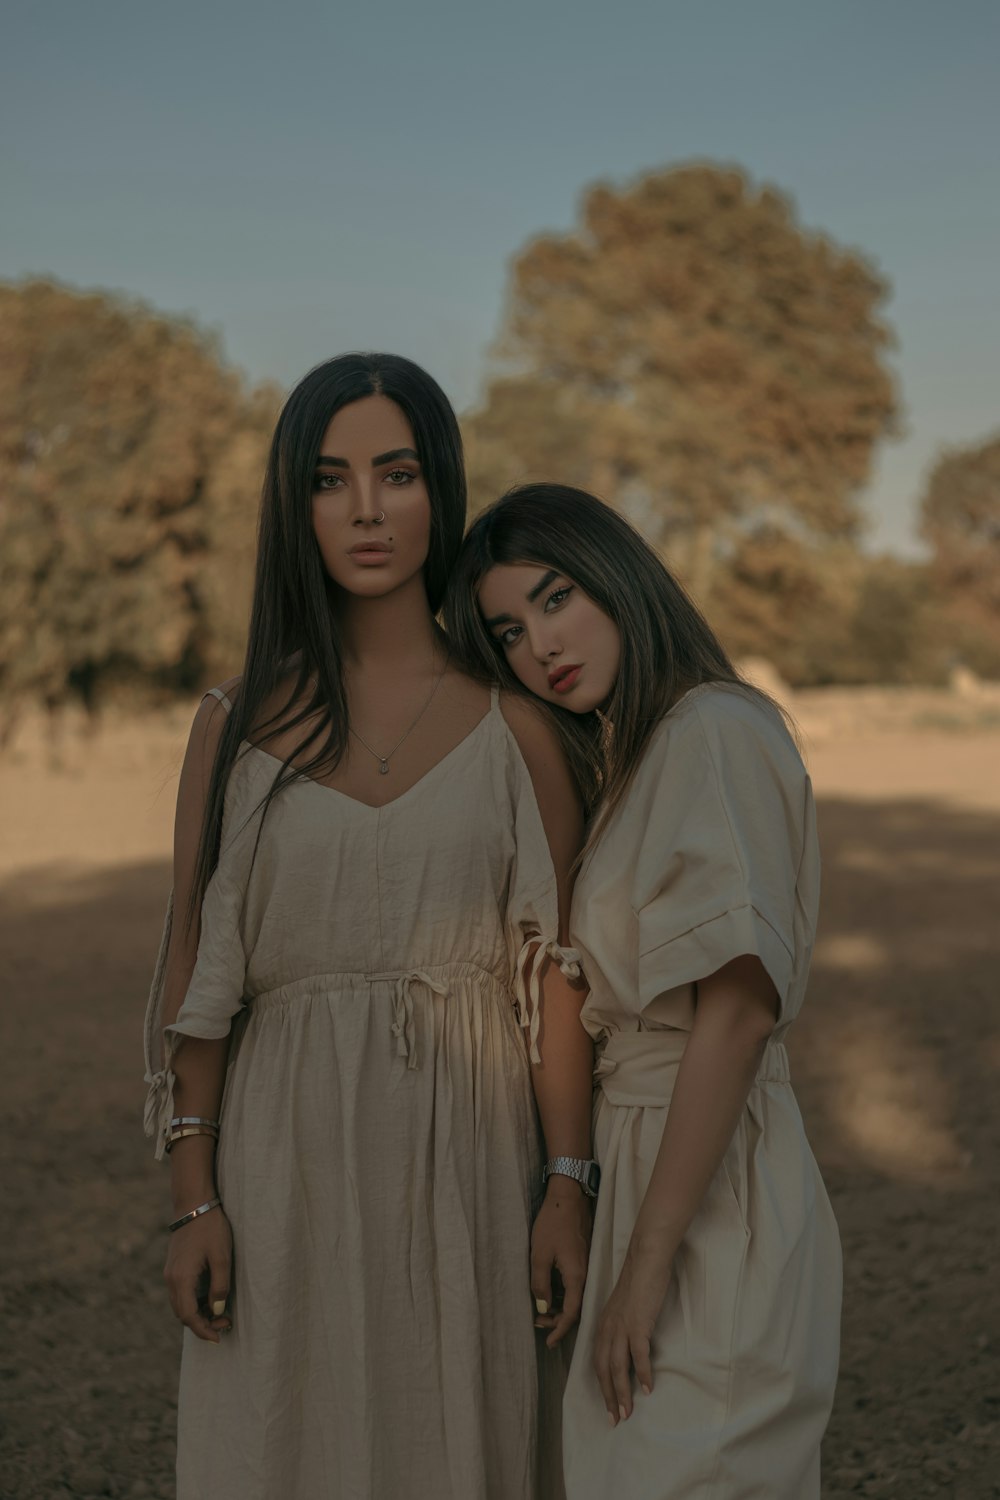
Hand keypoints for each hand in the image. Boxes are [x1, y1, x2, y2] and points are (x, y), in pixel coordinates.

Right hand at [163, 1206, 232, 1343]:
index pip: (189, 1316)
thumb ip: (220, 1286)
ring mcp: (171, 1273)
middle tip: (227, 1322)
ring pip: (181, 1304)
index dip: (203, 1330)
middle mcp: (171, 1279)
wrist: (194, 1203)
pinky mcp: (175, 1267)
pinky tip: (211, 1297)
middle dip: (203, 1324)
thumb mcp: (221, 1257)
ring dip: (199, 1313)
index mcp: (181, 1279)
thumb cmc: (210, 1228)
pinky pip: (181, 1293)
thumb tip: (218, 1310)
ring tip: (222, 1312)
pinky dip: (195, 1301)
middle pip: (183, 1314)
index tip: (219, 1337)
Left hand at [530, 1179, 591, 1346]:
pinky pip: (575, 1286)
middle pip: (575, 1308)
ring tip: (541, 1311)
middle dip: (557, 1320)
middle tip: (538, 1323)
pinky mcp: (582, 1259)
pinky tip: (550, 1293)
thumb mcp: (539, 1255)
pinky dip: (563, 1295)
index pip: (571, 1314)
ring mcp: (585, 1266)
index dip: (560, 1330)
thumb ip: (540, 1284)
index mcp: (576, 1277)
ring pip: (575, 1297)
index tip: (548, 1342)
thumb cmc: (553, 1223)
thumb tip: (542, 1308)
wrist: (568, 1196)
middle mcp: (585, 1275)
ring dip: (559, 1307)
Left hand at [593, 1238, 672, 1423]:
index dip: (602, 1386)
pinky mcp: (638, 1323)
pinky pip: (638, 1354)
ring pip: (617, 1367)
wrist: (646, 1258)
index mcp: (603, 1324)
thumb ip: (622, 1324)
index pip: (598, 1361)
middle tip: (615, 1420)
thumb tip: (629, 1345)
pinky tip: (647, 1389)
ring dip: (622, 1393)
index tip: (609, 1406)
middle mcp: (608, 1327)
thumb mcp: (624, 1305)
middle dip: (609, 1397)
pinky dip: (642, 1374)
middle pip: (604, 1369)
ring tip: (628, 1413)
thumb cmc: (638, 1280)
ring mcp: (622, 1326)